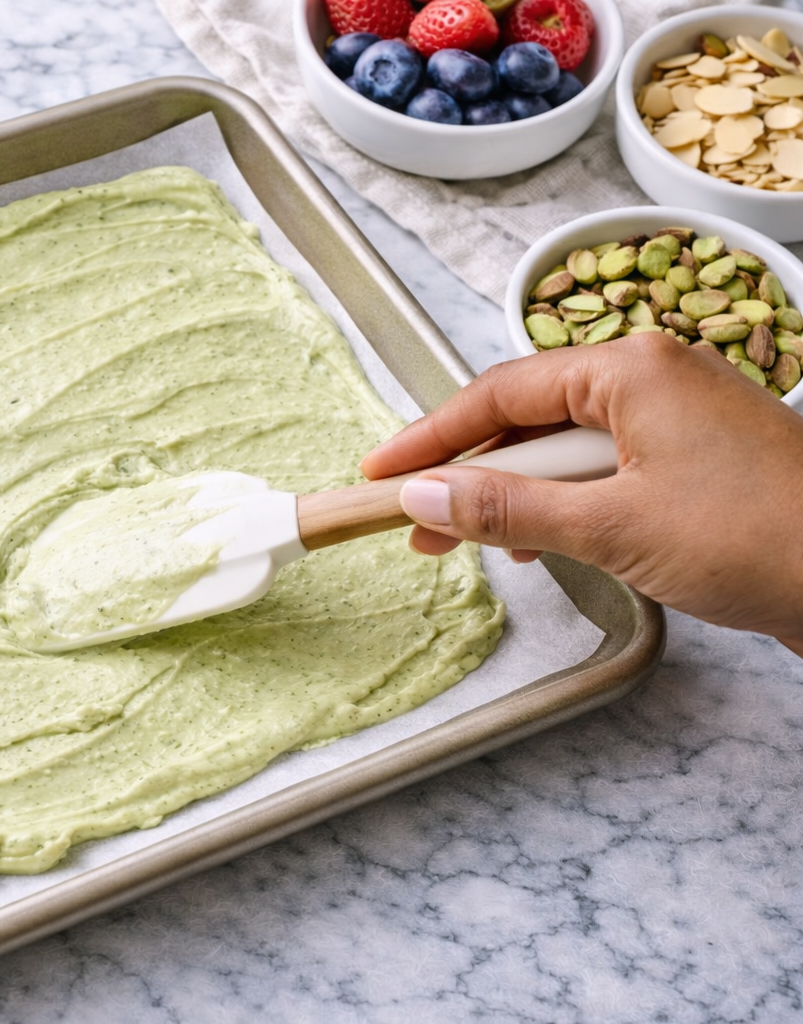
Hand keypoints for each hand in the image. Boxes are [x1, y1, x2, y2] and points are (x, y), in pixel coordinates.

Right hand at [360, 335, 802, 655]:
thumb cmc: (756, 539)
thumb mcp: (610, 527)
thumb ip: (507, 507)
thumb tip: (424, 494)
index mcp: (631, 368)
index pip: (499, 393)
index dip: (430, 437)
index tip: (380, 473)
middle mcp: (654, 376)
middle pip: (529, 416)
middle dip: (469, 474)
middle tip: (416, 524)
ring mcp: (680, 416)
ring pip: (567, 447)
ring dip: (515, 494)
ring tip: (472, 545)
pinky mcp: (698, 458)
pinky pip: (606, 467)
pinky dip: (565, 502)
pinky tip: (544, 542)